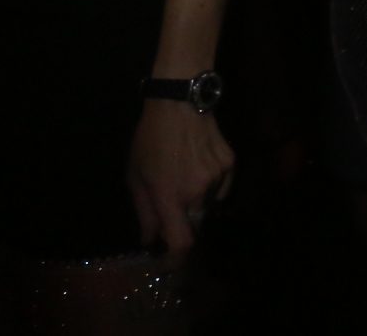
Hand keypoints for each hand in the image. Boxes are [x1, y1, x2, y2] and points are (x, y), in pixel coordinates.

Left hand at [128, 100, 234, 263]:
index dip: (178, 258)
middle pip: (195, 224)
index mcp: (170, 197)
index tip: (170, 262)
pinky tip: (200, 167)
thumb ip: (144, 212)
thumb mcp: (135, 177)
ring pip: (209, 205)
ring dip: (197, 202)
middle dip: (183, 223)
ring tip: (184, 179)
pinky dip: (211, 187)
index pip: (181, 242)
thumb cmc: (150, 140)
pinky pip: (221, 188)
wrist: (180, 104)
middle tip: (171, 206)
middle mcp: (198, 191)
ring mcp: (218, 177)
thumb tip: (149, 240)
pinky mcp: (231, 164)